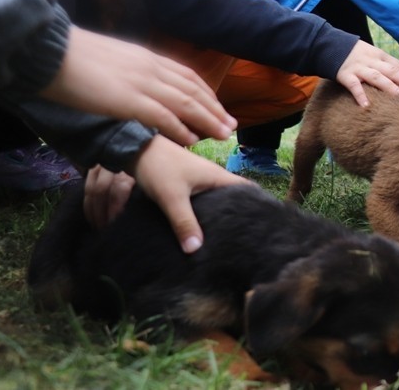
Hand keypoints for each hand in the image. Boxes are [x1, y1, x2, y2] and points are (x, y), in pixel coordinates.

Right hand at [40, 27, 235, 144]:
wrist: (48, 50)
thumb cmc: (70, 55)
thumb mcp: (110, 58)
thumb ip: (128, 70)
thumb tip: (132, 83)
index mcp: (146, 57)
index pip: (186, 75)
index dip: (206, 93)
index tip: (218, 106)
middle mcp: (150, 68)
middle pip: (193, 90)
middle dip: (215, 109)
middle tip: (231, 125)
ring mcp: (141, 83)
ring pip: (185, 103)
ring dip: (208, 120)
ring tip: (222, 135)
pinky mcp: (128, 100)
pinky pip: (163, 116)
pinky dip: (180, 128)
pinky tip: (192, 140)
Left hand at [86, 136, 251, 252]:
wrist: (136, 149)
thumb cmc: (159, 168)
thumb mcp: (172, 197)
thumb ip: (184, 223)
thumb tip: (196, 250)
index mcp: (218, 176)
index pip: (248, 189)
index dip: (258, 203)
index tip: (262, 223)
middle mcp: (213, 177)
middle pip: (234, 197)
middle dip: (238, 214)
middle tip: (243, 237)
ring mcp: (201, 180)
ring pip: (217, 199)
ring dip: (219, 214)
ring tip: (224, 236)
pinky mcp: (188, 184)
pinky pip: (204, 199)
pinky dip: (205, 211)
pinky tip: (200, 226)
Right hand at [336, 40, 398, 106]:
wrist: (329, 46)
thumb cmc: (355, 55)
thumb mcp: (372, 56)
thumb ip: (385, 67)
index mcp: (380, 56)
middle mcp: (372, 61)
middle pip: (392, 71)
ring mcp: (359, 68)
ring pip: (377, 77)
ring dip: (389, 86)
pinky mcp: (345, 75)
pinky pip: (354, 86)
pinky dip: (360, 95)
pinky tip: (366, 106)